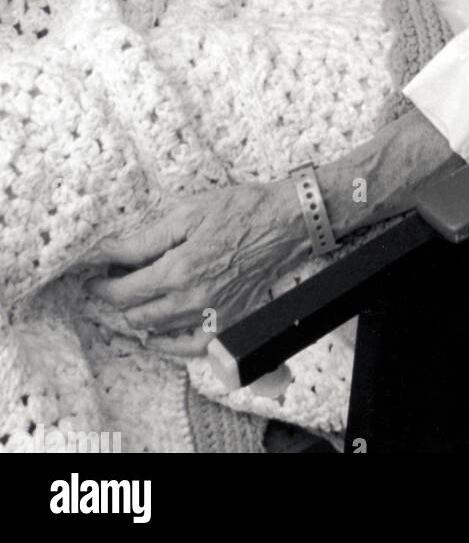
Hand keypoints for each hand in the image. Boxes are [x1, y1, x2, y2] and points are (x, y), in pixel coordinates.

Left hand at [85, 182, 307, 357]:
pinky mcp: (227, 324)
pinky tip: (155, 335)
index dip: (101, 285)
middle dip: (118, 298)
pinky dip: (166, 344)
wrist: (285, 224)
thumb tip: (107, 251)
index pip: (124, 290)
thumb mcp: (188, 212)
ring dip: (139, 315)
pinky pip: (187, 348)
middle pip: (136, 313)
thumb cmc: (240, 210)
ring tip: (136, 296)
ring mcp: (211, 316)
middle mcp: (192, 300)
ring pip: (156, 329)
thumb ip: (145, 238)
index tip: (91, 279)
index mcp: (178, 269)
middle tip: (115, 279)